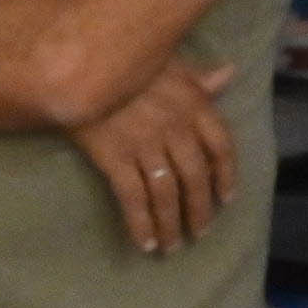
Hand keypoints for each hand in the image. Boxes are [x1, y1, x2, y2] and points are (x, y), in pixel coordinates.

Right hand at [71, 60, 237, 253]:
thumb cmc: (125, 61)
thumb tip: (230, 73)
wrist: (77, 64)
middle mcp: (175, 128)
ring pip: (166, 194)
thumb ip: (199, 77)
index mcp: (193, 104)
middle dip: (199, 210)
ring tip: (173, 246)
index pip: (221, 146)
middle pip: (195, 178)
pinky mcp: (115, 158)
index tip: (226, 199)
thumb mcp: (167, 61)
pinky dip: (142, 225)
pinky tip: (146, 244)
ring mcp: (145, 145)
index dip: (226, 175)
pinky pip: (134, 199)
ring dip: (172, 224)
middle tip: (199, 233)